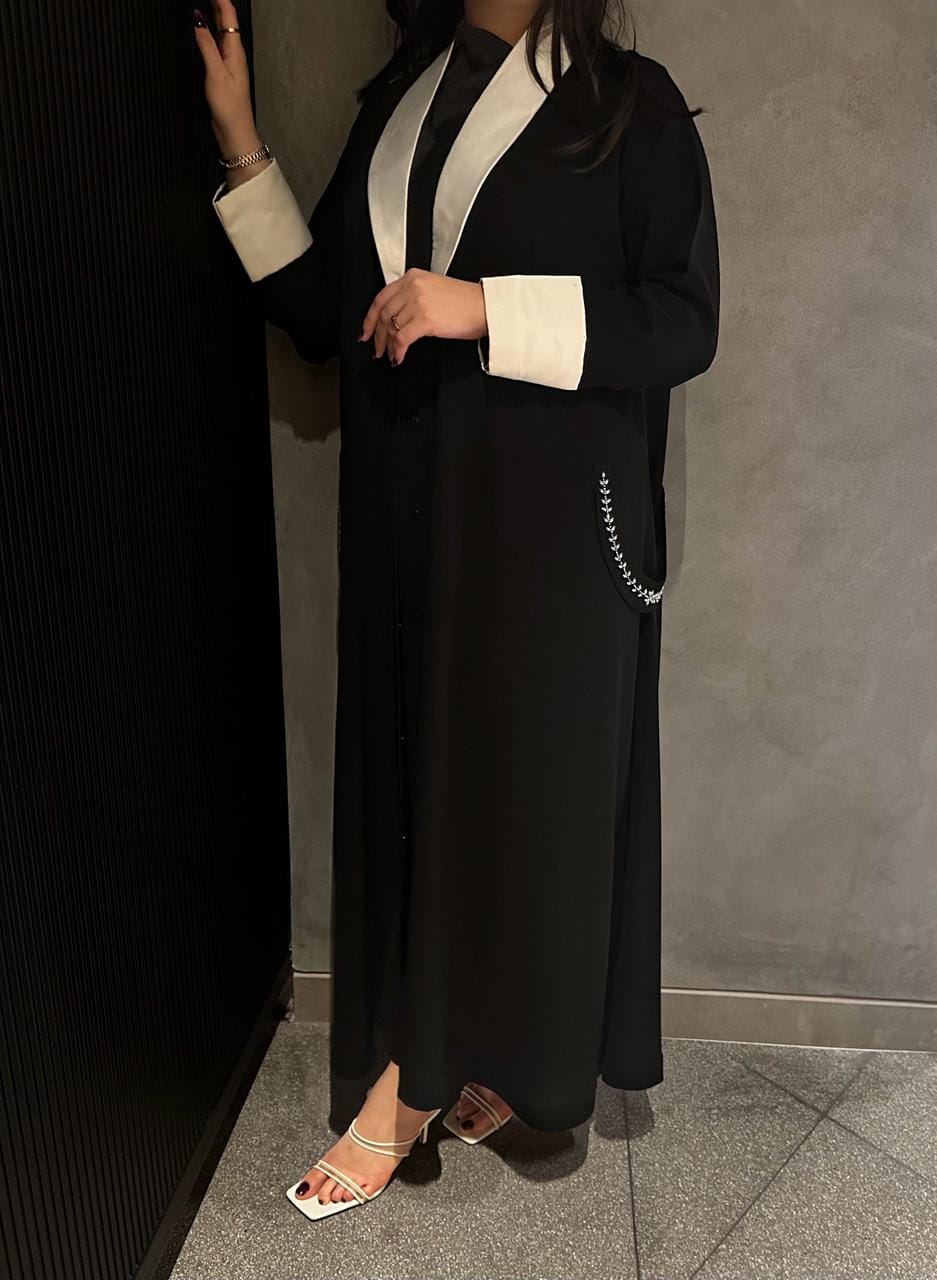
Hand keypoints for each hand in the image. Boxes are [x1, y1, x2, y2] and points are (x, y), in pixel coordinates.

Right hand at [193, 0, 263, 178]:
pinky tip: (204, 30)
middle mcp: (233, 54)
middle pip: (226, 21)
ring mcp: (228, 63)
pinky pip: (215, 44)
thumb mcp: (216, 73)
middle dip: (217, 3)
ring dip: (214, 15)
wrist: (234, 132)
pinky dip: (209, 32)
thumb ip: (207, 46)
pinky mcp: (222, 72)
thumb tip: (198, 21)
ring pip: (221, 32)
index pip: (229, 16)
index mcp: (234, 50)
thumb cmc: (229, 107)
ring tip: (207, 2)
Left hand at [359, 269, 487, 365]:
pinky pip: (402, 338)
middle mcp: (413, 287)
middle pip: (383, 314)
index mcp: (413, 277)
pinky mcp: (425, 319)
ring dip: (388, 346)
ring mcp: (418, 302)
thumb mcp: (434, 289)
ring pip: (391, 328)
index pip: (381, 297)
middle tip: (376, 349)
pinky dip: (397, 351)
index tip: (366, 330)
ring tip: (390, 355)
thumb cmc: (465, 302)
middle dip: (376, 336)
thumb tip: (396, 319)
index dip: (370, 317)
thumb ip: (412, 297)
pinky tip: (399, 357)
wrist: (485, 307)